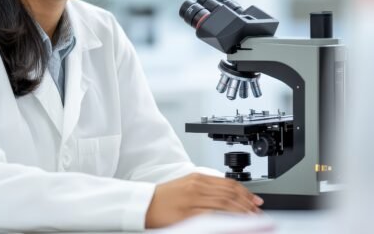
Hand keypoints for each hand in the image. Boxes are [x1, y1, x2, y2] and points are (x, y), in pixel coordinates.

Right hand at [144, 173, 263, 227]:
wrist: (144, 204)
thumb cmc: (163, 198)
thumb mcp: (185, 186)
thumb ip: (204, 190)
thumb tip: (226, 199)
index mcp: (196, 178)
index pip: (227, 183)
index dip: (245, 192)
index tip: (255, 201)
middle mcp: (196, 187)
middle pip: (229, 194)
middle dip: (247, 204)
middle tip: (258, 212)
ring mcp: (192, 200)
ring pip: (224, 204)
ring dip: (241, 212)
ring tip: (252, 220)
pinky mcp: (188, 214)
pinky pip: (212, 216)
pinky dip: (226, 219)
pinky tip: (235, 224)